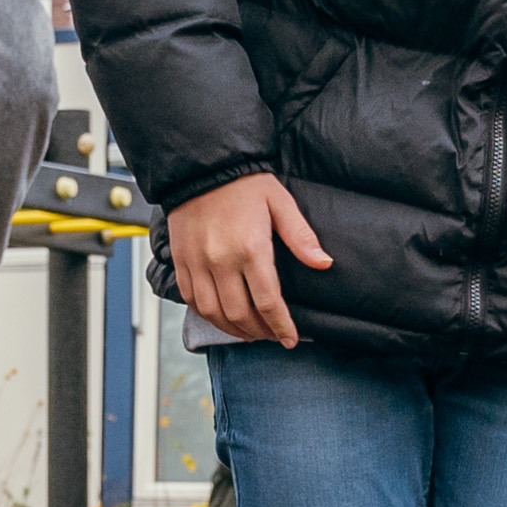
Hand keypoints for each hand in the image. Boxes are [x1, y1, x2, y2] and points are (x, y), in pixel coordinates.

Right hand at [166, 172, 330, 345]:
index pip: (268, 302)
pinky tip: (222, 317)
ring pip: (214, 313)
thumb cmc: (244, 184)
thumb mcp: (280, 203)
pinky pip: (192, 299)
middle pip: (241, 314)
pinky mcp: (181, 261)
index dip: (281, 326)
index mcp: (250, 248)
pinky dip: (208, 315)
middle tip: (272, 336)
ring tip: (249, 333)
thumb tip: (324, 263)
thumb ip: (301, 236)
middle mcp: (221, 261)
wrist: (201, 167)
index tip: (291, 339)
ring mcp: (197, 263)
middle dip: (260, 332)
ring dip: (233, 330)